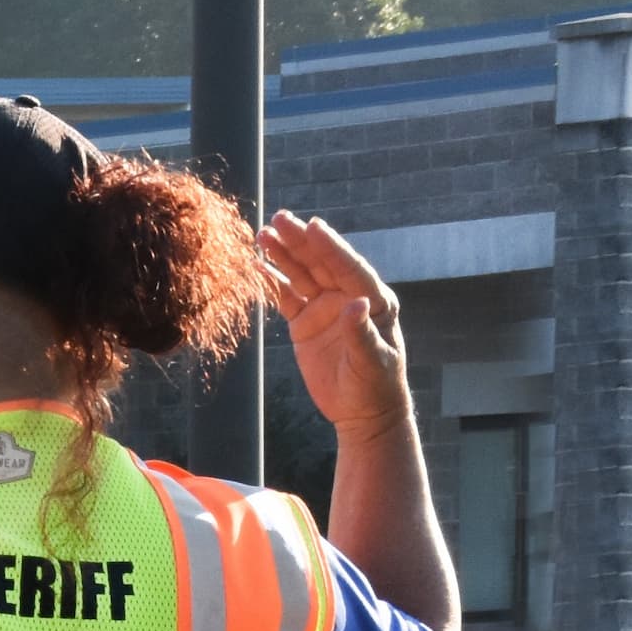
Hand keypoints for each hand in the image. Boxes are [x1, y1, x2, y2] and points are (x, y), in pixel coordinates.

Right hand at [261, 210, 410, 440]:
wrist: (362, 410)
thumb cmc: (375, 385)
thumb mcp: (372, 362)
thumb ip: (362, 333)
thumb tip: (357, 303)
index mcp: (374, 299)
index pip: (348, 267)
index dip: (330, 247)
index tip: (312, 226)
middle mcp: (348, 296)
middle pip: (321, 263)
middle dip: (300, 241)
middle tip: (278, 220)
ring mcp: (325, 307)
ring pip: (301, 274)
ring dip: (283, 254)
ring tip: (262, 234)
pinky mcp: (305, 322)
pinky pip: (285, 296)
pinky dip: (271, 281)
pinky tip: (256, 265)